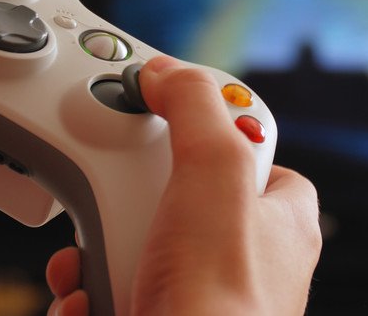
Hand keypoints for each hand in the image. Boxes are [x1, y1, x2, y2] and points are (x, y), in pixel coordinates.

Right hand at [46, 56, 321, 315]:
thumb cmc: (221, 301)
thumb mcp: (215, 174)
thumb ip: (198, 109)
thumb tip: (171, 74)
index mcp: (281, 215)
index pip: (244, 142)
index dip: (200, 123)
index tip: (159, 108)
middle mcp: (248, 254)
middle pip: (175, 188)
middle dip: (128, 192)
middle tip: (112, 192)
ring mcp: (202, 291)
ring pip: (136, 238)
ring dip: (98, 245)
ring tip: (90, 260)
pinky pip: (115, 285)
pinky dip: (90, 288)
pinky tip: (86, 298)